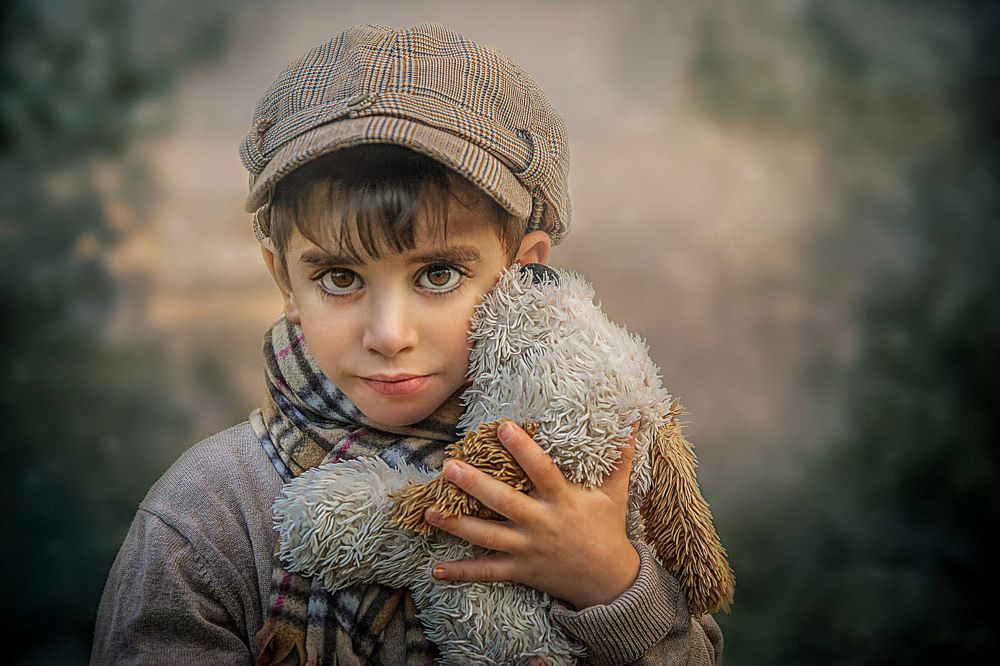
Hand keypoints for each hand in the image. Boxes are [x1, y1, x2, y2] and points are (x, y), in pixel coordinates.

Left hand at [425, 421, 640, 609]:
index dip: (522, 448)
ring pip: (487, 536)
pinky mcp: (520, 571)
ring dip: (456, 525)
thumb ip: (620, 458)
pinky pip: (487, 572)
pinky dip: (461, 572)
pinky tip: (435, 569)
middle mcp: (541, 524)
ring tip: (429, 511)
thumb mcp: (615, 493)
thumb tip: (635, 422)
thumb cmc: (608, 530)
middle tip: (449, 467)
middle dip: (474, 485)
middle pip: (503, 502)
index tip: (502, 427)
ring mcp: (528, 549)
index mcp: (563, 500)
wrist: (609, 582)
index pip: (541, 469)